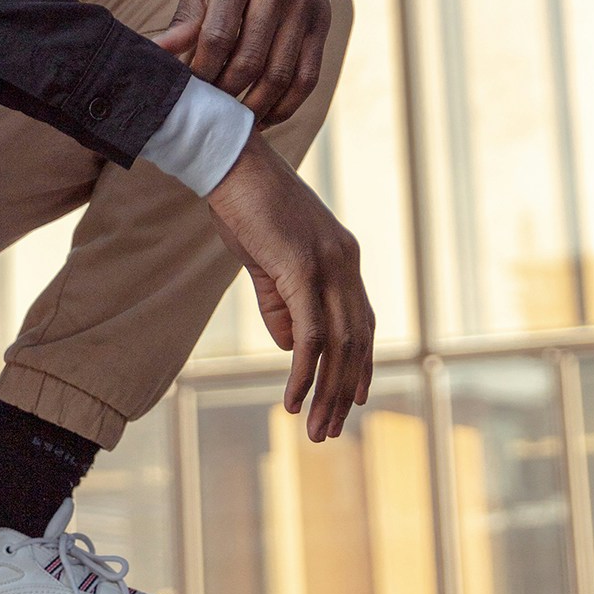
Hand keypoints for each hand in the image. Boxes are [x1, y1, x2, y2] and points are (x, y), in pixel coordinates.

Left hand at [156, 0, 333, 125]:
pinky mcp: (324, 20)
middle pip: (249, 59)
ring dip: (255, 106)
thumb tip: (156, 54)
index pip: (217, 36)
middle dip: (225, 93)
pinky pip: (308, 75)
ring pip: (281, 73)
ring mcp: (304, 5)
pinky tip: (267, 114)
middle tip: (208, 108)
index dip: (201, 71)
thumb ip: (185, 16)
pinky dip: (288, 104)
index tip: (188, 89)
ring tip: (234, 120)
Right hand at [206, 135, 373, 441]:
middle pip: (357, 341)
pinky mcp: (302, 269)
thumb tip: (293, 348)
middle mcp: (346, 262)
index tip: (356, 400)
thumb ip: (280, 302)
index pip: (363, 321)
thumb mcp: (266, 259)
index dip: (362, 364)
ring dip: (328, 393)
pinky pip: (310, 335)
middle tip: (329, 431)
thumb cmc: (244, 205)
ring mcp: (328, 265)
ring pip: (339, 345)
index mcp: (344, 256)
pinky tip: (292, 400)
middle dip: (345, 391)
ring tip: (315, 430)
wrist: (230, 163)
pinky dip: (304, 373)